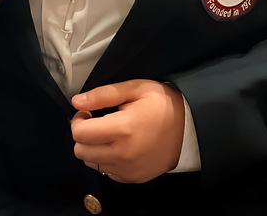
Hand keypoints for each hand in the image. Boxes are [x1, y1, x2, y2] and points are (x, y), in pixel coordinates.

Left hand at [70, 80, 184, 183]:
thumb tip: (77, 101)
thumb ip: (103, 94)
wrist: (190, 128)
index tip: (88, 111)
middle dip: (82, 134)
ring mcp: (128, 170)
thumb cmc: (163, 104)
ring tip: (107, 133)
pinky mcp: (133, 178)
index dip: (78, 119)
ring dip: (92, 147)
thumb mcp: (135, 88)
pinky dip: (106, 159)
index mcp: (122, 129)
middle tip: (95, 121)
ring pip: (91, 163)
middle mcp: (122, 154)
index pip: (80, 133)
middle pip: (80, 151)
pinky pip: (106, 172)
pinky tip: (118, 146)